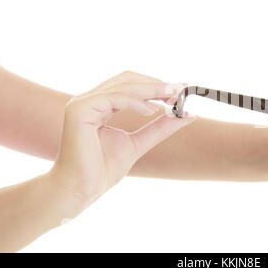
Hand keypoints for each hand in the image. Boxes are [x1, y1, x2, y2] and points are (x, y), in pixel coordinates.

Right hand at [51, 71, 195, 207]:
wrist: (82, 188)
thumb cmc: (103, 168)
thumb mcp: (139, 143)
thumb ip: (160, 127)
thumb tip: (188, 114)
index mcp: (101, 105)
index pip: (131, 85)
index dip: (156, 85)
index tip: (181, 88)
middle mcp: (90, 100)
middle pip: (128, 79)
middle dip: (156, 83)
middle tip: (180, 89)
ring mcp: (83, 103)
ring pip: (123, 85)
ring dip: (151, 89)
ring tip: (173, 96)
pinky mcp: (80, 110)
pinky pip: (113, 97)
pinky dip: (136, 101)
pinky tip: (153, 110)